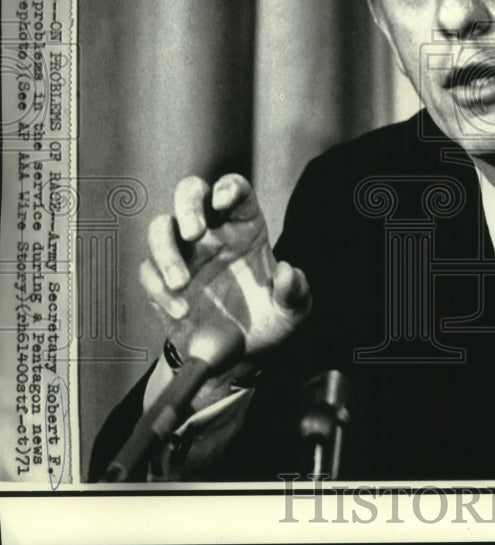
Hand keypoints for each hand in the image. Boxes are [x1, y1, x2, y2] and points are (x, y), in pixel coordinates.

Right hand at [139, 174, 311, 398]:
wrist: (239, 356)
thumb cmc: (269, 321)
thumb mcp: (292, 312)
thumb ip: (295, 292)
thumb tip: (290, 271)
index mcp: (246, 226)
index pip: (235, 189)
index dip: (228, 187)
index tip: (223, 202)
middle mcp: (212, 232)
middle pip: (190, 193)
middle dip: (188, 205)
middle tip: (194, 232)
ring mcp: (184, 254)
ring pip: (160, 228)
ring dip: (165, 250)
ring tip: (182, 282)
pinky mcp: (163, 280)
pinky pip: (149, 272)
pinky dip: (159, 289)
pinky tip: (181, 310)